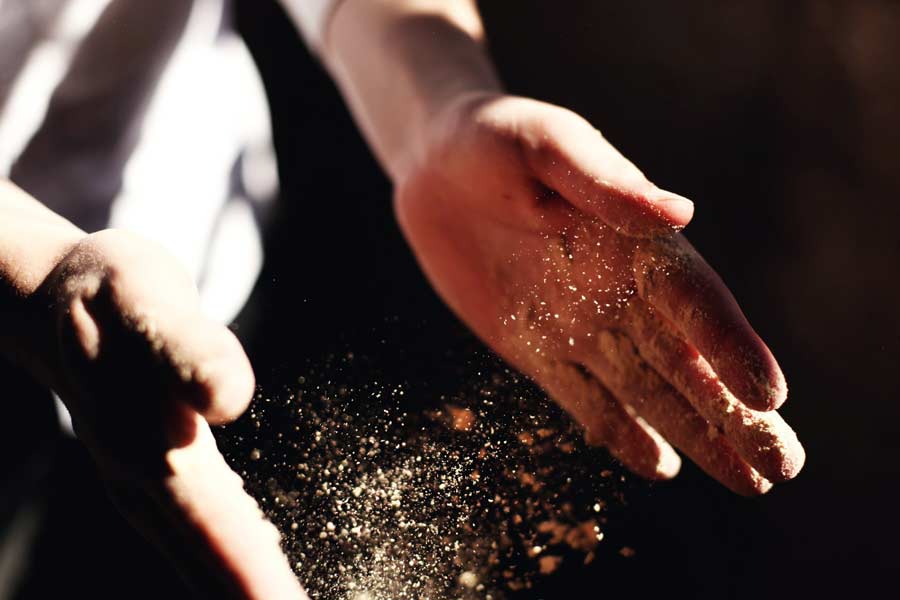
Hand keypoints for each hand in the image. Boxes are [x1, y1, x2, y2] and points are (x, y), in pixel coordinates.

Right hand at [35, 230, 306, 597]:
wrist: (58, 292)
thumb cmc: (110, 292)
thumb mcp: (146, 302)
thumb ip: (188, 352)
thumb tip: (229, 400)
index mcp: (151, 454)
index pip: (220, 539)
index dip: (256, 587)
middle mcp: (146, 483)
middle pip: (212, 564)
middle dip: (254, 599)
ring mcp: (146, 482)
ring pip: (202, 555)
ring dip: (240, 588)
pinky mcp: (156, 469)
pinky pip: (201, 532)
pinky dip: (229, 562)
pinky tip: (253, 571)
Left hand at [395, 93, 804, 494]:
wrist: (438, 167)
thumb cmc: (497, 139)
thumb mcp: (549, 147)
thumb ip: (606, 183)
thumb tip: (679, 215)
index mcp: (637, 242)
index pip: (695, 301)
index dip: (733, 347)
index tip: (769, 396)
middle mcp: (621, 293)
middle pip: (688, 362)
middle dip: (738, 415)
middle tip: (786, 466)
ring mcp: (580, 325)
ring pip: (648, 392)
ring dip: (698, 436)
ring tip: (750, 483)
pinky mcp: (536, 349)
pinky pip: (584, 399)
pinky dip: (620, 434)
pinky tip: (659, 467)